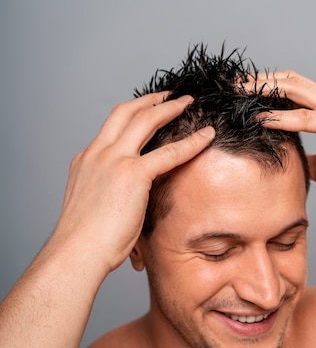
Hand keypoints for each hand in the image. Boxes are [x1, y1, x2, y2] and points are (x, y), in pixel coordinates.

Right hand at [53, 93, 214, 273]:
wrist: (76, 252)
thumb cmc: (85, 242)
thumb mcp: (93, 207)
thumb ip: (108, 194)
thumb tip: (124, 204)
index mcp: (86, 161)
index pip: (111, 130)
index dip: (130, 117)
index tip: (144, 113)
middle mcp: (97, 154)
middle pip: (125, 112)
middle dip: (148, 100)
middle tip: (167, 95)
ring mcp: (113, 160)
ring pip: (145, 120)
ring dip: (169, 107)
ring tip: (187, 101)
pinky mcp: (132, 174)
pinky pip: (169, 152)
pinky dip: (192, 142)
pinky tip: (207, 136)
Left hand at [244, 71, 315, 211]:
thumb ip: (303, 152)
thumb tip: (284, 155)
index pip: (291, 86)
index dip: (265, 85)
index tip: (240, 91)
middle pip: (289, 81)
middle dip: (258, 81)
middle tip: (232, 86)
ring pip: (295, 90)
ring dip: (264, 91)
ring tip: (239, 95)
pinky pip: (305, 117)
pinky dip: (281, 117)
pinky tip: (261, 120)